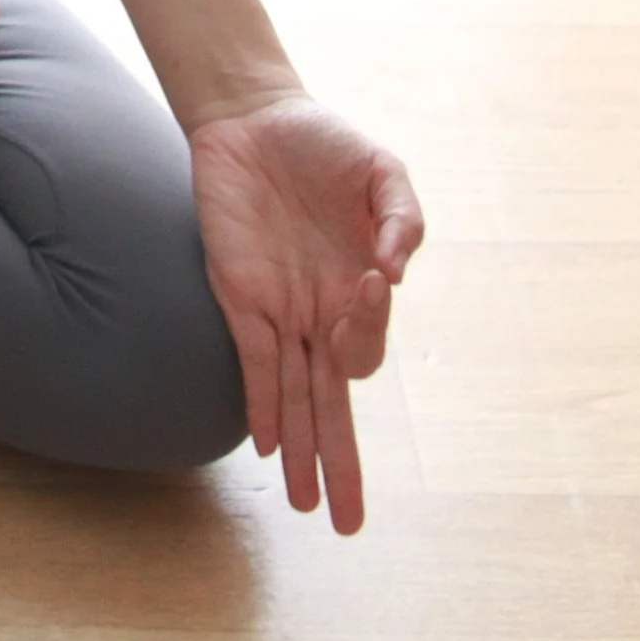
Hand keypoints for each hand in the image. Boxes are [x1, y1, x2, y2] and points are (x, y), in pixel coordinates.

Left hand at [186, 93, 423, 534]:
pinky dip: (261, 402)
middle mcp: (318, 313)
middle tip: (348, 524)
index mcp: (358, 290)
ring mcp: (277, 310)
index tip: (373, 276)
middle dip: (340, 464)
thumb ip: (403, 216)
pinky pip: (252, 362)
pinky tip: (268, 443)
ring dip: (300, 452)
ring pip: (293, 399)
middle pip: (331, 403)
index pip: (366, 346)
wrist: (254, 117)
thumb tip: (397, 266)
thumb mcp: (381, 171)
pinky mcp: (237, 294)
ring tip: (305, 505)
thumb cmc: (323, 146)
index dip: (370, 326)